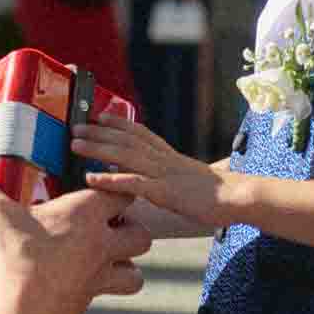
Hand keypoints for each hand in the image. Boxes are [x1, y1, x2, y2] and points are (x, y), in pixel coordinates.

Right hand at [0, 170, 150, 313]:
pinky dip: (103, 289)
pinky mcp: (87, 302)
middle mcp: (101, 245)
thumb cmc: (16, 259)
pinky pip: (110, 294)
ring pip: (135, 271)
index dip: (115, 188)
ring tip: (103, 258)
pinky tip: (81, 283)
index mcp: (86, 215)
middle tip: (106, 226)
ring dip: (126, 265)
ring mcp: (97, 277)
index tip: (101, 187)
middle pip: (141, 234)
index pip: (122, 194)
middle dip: (130, 229)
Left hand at [73, 111, 230, 228]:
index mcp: (170, 156)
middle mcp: (164, 159)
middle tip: (76, 126)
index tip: (100, 115)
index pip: (140, 133)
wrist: (238, 197)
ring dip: (97, 149)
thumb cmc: (218, 194)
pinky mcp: (164, 191)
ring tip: (75, 145)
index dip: (118, 123)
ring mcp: (163, 174)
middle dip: (99, 132)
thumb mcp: (190, 179)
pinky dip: (110, 179)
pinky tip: (91, 178)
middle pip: (126, 140)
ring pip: (124, 156)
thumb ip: (172, 175)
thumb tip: (157, 177)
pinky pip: (133, 183)